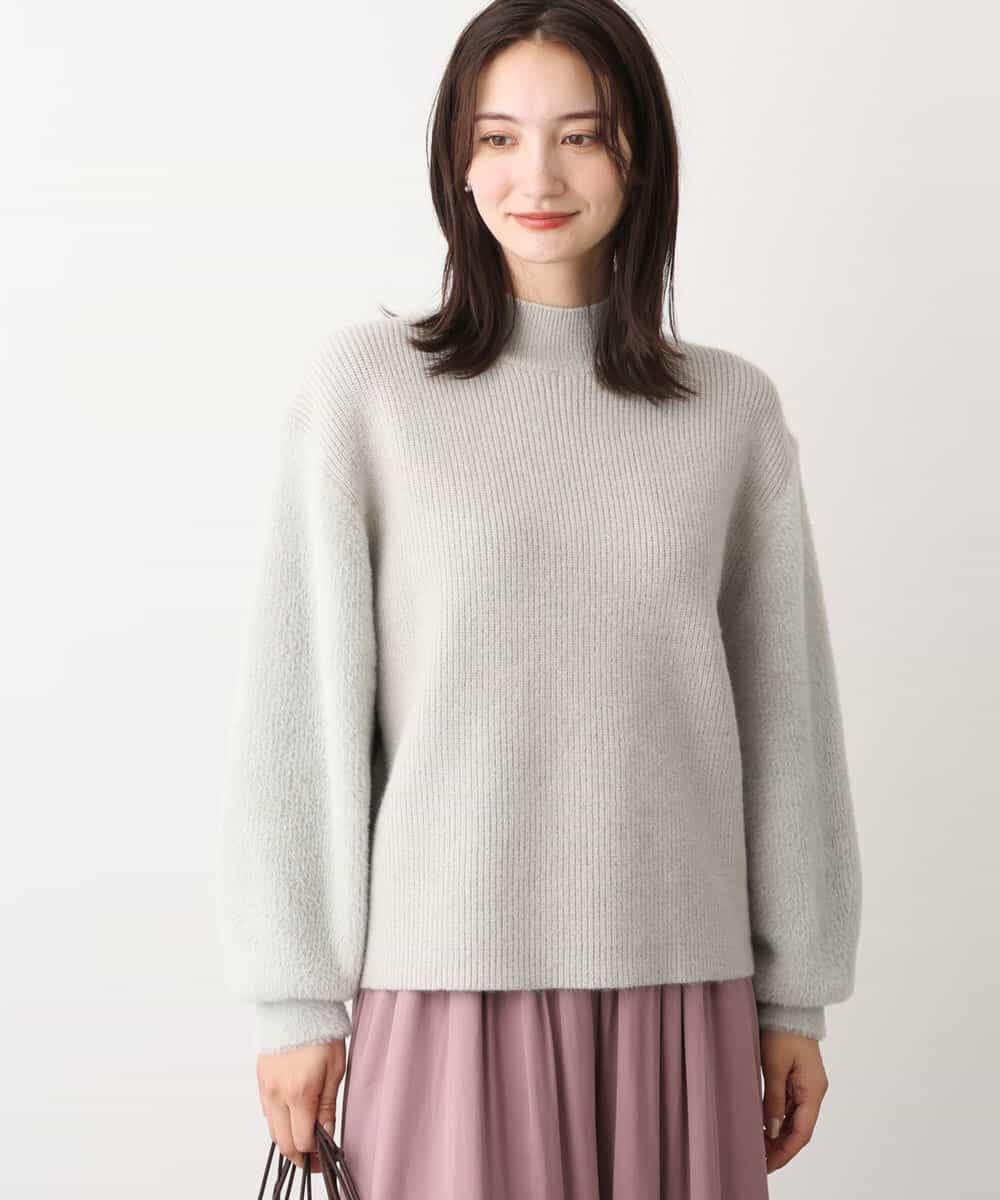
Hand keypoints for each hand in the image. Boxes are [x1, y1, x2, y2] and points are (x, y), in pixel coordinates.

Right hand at [257, 1039, 346, 1173]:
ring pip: (272, 1130)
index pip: (302, 1141)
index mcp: (299, 1092)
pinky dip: (279, 1121)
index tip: (326, 1155)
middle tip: (316, 1156)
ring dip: (288, 1138)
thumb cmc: (322, 1032)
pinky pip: (267, 1112)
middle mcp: (277, 1094)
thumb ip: (328, 1107)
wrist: (297, 1003)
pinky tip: (294, 1114)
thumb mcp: (335, 1070)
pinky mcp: (260, 1080)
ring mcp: (265, 1087)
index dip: (315, 1154)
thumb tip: (327, 1136)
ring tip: (307, 1135)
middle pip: (283, 1142)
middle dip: (299, 1155)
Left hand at [759, 1029, 828, 1173]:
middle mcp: (814, 1090)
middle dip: (782, 1147)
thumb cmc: (782, 1031)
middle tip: (760, 1161)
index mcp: (813, 1089)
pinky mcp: (798, 1077)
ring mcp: (807, 1084)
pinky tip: (765, 1126)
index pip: (803, 1131)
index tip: (769, 1164)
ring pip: (795, 1118)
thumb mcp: (774, 1065)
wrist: (789, 1005)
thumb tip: (773, 1130)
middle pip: (800, 1128)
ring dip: (779, 1134)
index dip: (786, 1151)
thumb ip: (774, 1099)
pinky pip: (791, 1105)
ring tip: (759, 1147)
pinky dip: (779, 1119)